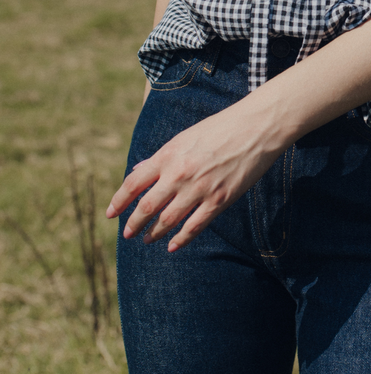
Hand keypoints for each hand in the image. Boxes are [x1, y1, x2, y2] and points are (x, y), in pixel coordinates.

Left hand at [106, 100, 283, 251]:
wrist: (255, 127)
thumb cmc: (220, 128)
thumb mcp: (185, 137)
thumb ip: (161, 157)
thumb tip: (138, 171)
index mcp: (169, 155)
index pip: (134, 182)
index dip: (119, 200)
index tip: (110, 214)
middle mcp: (180, 173)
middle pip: (147, 206)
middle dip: (134, 223)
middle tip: (128, 234)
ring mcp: (199, 189)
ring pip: (168, 220)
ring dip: (154, 233)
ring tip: (147, 239)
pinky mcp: (219, 200)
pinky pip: (194, 226)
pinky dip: (180, 239)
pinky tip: (173, 246)